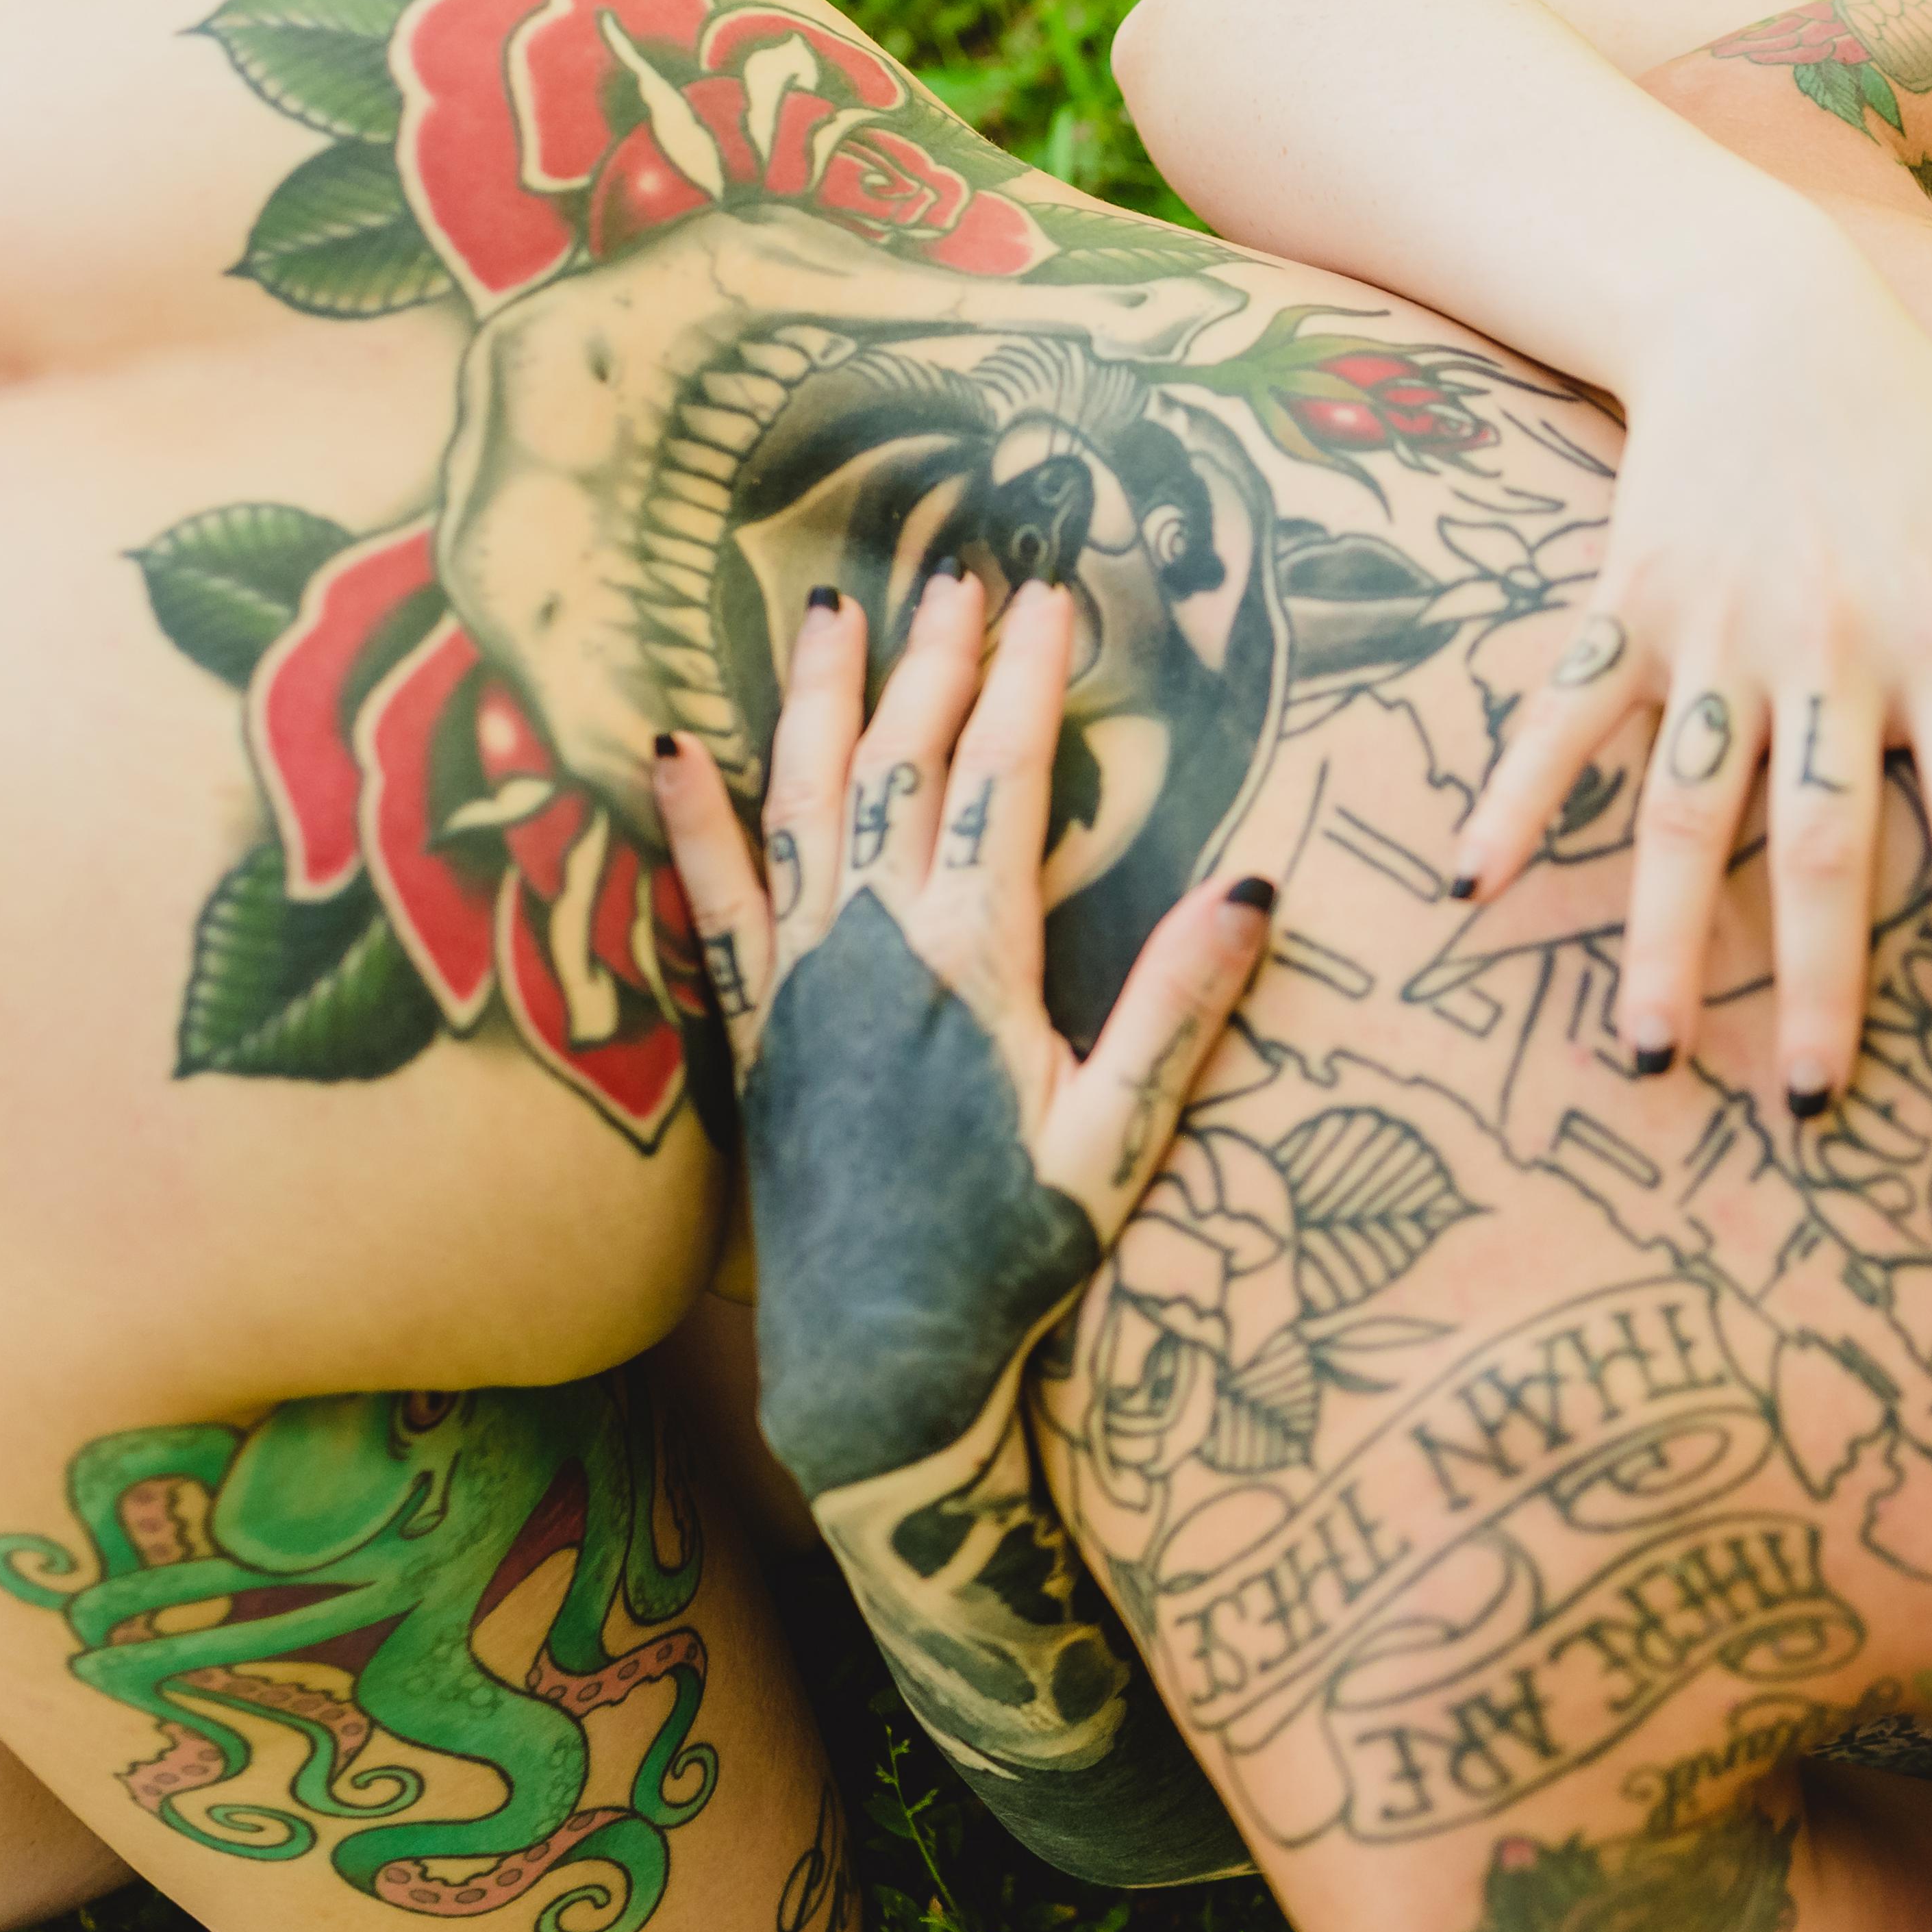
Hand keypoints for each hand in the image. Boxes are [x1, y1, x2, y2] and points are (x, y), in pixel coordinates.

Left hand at [650, 573, 1273, 1887]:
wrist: (877, 1363)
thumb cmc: (1011, 1256)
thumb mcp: (1120, 1135)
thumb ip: (1179, 1005)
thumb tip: (1255, 884)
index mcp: (970, 961)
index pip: (1001, 784)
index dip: (1028, 683)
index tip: (1054, 598)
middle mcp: (871, 947)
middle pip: (904, 766)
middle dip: (937, 660)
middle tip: (962, 568)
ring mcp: (802, 979)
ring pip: (807, 802)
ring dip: (824, 700)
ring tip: (834, 607)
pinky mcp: (756, 1025)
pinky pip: (713, 896)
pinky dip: (695, 816)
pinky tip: (676, 746)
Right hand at [1441, 264, 1931, 1108]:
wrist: (1761, 305)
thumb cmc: (1921, 418)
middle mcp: (1829, 645)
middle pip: (1827, 843)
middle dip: (1821, 982)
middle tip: (1814, 1104)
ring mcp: (1717, 629)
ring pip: (1688, 809)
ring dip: (1666, 935)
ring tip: (1653, 1050)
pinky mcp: (1628, 603)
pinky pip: (1563, 715)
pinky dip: (1517, 797)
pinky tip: (1472, 889)